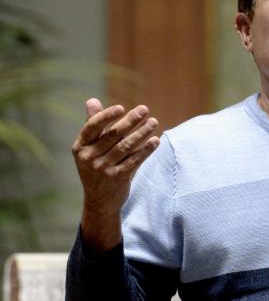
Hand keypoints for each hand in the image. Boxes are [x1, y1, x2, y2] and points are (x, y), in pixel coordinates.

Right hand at [72, 99, 159, 245]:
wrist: (99, 200)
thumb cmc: (96, 166)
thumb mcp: (89, 148)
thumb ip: (93, 124)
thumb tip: (92, 100)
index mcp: (80, 147)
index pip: (92, 127)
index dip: (106, 116)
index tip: (121, 107)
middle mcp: (89, 158)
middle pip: (113, 135)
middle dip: (130, 120)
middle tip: (144, 109)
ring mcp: (102, 169)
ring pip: (126, 146)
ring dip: (142, 133)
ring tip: (154, 122)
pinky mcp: (117, 178)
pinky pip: (134, 160)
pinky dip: (146, 150)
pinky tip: (156, 141)